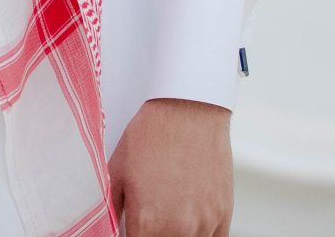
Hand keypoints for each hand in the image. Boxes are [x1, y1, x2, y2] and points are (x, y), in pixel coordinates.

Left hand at [108, 97, 230, 236]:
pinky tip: (187, 220)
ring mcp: (204, 224)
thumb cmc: (151, 136)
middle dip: (151, 234)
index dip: (130, 236)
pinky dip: (198, 234)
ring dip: (174, 234)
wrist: (188, 110)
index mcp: (148, 221)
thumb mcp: (116, 173)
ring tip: (167, 214)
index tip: (131, 228)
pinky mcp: (223, 216)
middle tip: (147, 220)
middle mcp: (179, 229)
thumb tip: (111, 229)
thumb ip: (112, 211)